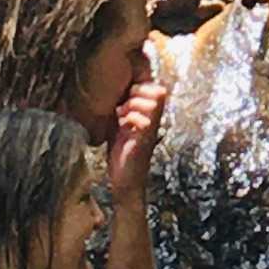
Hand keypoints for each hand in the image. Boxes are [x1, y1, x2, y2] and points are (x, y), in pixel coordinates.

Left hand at [103, 74, 169, 202]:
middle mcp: (154, 121)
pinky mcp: (145, 141)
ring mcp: (151, 131)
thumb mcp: (120, 127)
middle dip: (138, 92)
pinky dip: (132, 119)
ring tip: (122, 114)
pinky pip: (145, 121)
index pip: (155, 88)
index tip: (125, 94)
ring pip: (152, 104)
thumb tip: (111, 93)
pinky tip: (123, 126)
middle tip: (123, 103)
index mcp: (148, 115)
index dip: (141, 85)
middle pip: (158, 91)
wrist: (125, 182)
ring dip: (134, 104)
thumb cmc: (122, 154)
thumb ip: (121, 110)